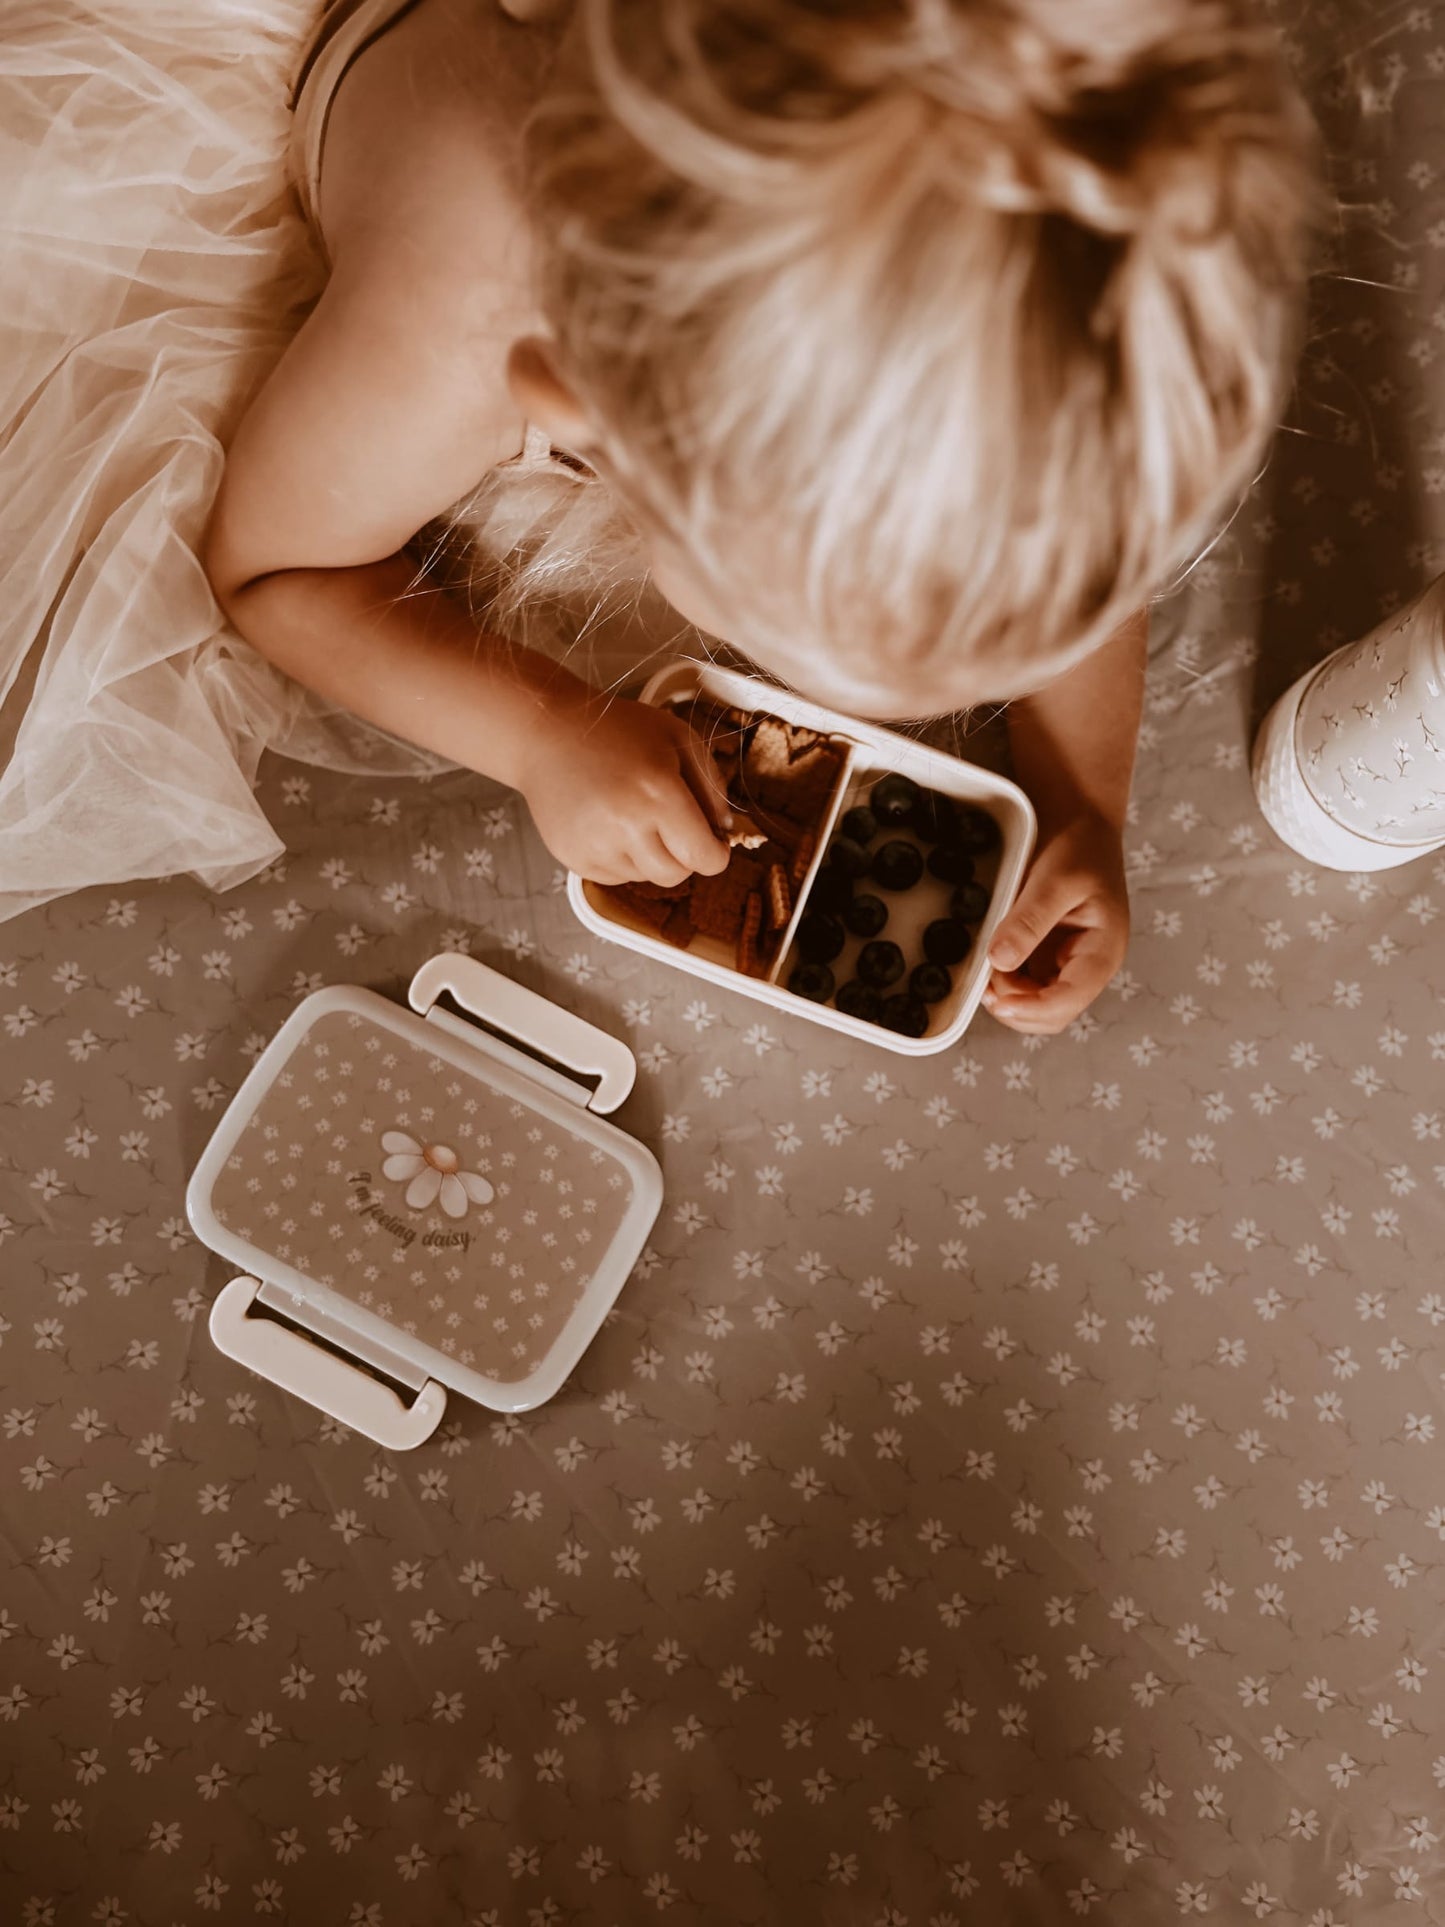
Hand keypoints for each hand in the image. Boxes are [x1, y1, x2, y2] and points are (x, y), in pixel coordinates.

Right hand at [521, 693, 731, 886]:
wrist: (547, 734)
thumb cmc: (618, 731)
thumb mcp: (678, 739)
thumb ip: (712, 785)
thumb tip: (723, 831)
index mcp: (659, 794)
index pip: (703, 858)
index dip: (716, 853)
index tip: (712, 841)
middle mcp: (626, 826)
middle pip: (676, 875)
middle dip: (684, 856)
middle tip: (673, 825)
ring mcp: (596, 846)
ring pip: (646, 878)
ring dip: (650, 855)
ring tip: (633, 816)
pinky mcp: (574, 858)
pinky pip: (616, 877)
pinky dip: (622, 859)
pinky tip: (609, 824)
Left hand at [982, 814, 1128, 1034]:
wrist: (1078, 822)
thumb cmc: (1077, 847)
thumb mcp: (1053, 881)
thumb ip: (1028, 922)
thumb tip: (999, 962)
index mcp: (1102, 953)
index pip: (1069, 1001)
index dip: (1031, 1008)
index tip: (996, 997)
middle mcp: (1087, 967)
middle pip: (1053, 1015)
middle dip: (1016, 1007)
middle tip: (984, 982)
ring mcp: (1067, 964)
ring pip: (1036, 1006)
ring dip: (1008, 998)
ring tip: (985, 968)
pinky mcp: (1047, 956)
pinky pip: (1025, 986)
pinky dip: (1005, 984)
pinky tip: (990, 961)